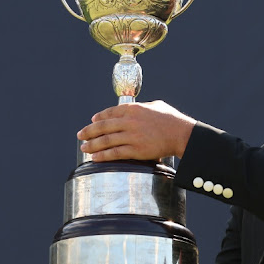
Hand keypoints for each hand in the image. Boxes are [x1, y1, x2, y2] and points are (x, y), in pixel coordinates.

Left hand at [77, 100, 195, 161]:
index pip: (110, 112)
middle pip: (103, 126)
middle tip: (80, 135)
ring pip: (106, 140)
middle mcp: (130, 121)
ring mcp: (132, 136)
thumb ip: (143, 107)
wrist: (182, 134)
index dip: (99, 117)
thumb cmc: (172, 119)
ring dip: (92, 144)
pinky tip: (95, 157)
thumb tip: (138, 107)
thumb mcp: (156, 105)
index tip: (92, 121)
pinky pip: (115, 153)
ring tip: (84, 147)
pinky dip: (103, 155)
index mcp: (133, 109)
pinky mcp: (136, 150)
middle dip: (89, 131)